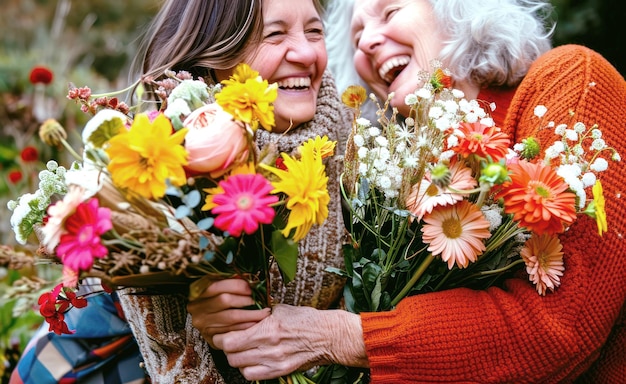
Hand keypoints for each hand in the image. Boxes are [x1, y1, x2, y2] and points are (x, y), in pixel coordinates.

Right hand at [187, 278, 270, 347]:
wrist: (204, 323)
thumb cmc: (215, 303)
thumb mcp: (218, 290)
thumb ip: (230, 283)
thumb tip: (249, 278)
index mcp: (198, 292)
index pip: (217, 285)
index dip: (237, 285)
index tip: (251, 288)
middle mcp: (197, 307)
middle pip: (225, 300)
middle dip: (246, 300)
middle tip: (260, 301)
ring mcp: (203, 323)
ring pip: (231, 317)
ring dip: (251, 315)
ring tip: (264, 313)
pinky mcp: (210, 336)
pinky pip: (232, 331)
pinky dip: (246, 326)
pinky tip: (255, 323)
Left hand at [213, 304, 368, 380]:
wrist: (329, 336)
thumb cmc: (306, 319)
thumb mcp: (281, 309)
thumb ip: (260, 312)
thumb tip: (243, 310)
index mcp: (268, 329)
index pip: (230, 341)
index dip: (222, 338)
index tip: (222, 333)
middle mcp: (269, 348)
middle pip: (232, 356)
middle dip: (228, 349)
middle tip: (230, 342)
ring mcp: (275, 362)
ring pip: (240, 368)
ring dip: (238, 360)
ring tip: (242, 351)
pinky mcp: (280, 371)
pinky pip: (253, 376)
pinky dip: (248, 369)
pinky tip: (252, 361)